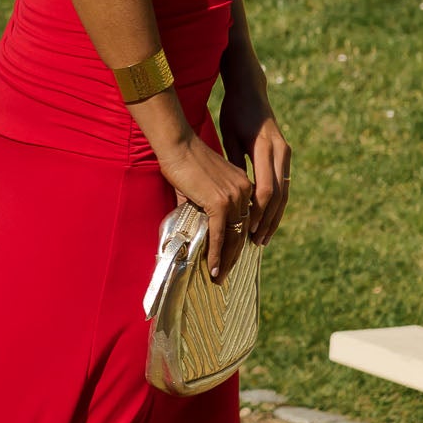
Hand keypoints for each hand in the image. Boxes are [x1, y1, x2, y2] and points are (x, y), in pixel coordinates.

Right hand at [157, 130, 253, 282]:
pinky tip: (212, 268)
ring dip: (225, 260)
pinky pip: (219, 235)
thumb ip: (206, 206)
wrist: (177, 146)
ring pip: (233, 237)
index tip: (230, 259)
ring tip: (218, 277)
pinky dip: (216, 254)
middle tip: (224, 274)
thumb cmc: (184, 162)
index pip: (244, 221)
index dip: (238, 243)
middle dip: (233, 257)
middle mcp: (244, 192)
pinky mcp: (219, 202)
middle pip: (242, 232)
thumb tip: (198, 228)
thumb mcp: (203, 186)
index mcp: (244, 186)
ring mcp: (233, 197)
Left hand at [218, 74, 290, 247]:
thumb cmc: (234, 112)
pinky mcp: (284, 154)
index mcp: (264, 147)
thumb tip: (230, 197)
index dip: (257, 213)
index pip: (265, 189)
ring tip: (263, 238)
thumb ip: (233, 165)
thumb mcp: (229, 136)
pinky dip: (276, 205)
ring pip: (284, 192)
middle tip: (257, 243)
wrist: (251, 91)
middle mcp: (280, 151)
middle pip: (278, 195)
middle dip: (268, 221)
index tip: (248, 231)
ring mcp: (285, 152)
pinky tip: (267, 220)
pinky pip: (283, 185)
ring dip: (274, 217)